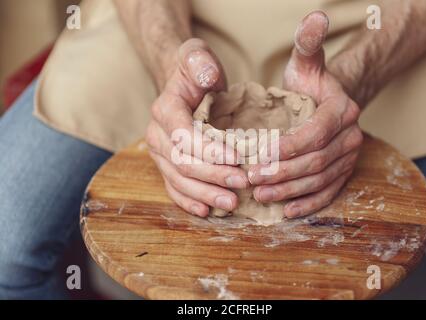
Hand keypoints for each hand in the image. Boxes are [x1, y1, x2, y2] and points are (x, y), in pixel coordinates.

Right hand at [146, 39, 248, 216]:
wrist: (183, 87)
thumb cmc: (195, 72)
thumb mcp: (198, 56)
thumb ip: (200, 61)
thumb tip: (208, 75)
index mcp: (165, 109)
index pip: (184, 135)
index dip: (210, 151)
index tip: (238, 159)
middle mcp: (156, 134)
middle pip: (182, 163)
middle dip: (213, 176)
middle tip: (243, 183)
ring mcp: (160, 154)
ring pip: (178, 181)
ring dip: (205, 194)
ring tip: (232, 202)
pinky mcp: (166, 166)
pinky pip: (173, 189)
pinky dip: (189, 201)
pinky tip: (207, 211)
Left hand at [248, 11, 362, 218]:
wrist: (326, 102)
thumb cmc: (308, 85)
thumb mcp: (306, 63)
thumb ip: (308, 44)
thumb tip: (314, 18)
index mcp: (341, 111)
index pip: (315, 134)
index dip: (287, 148)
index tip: (258, 157)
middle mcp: (351, 137)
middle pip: (316, 161)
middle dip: (282, 173)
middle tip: (251, 179)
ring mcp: (349, 158)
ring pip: (321, 180)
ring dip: (290, 191)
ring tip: (261, 196)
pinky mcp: (342, 173)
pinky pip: (328, 193)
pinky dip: (307, 203)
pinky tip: (285, 211)